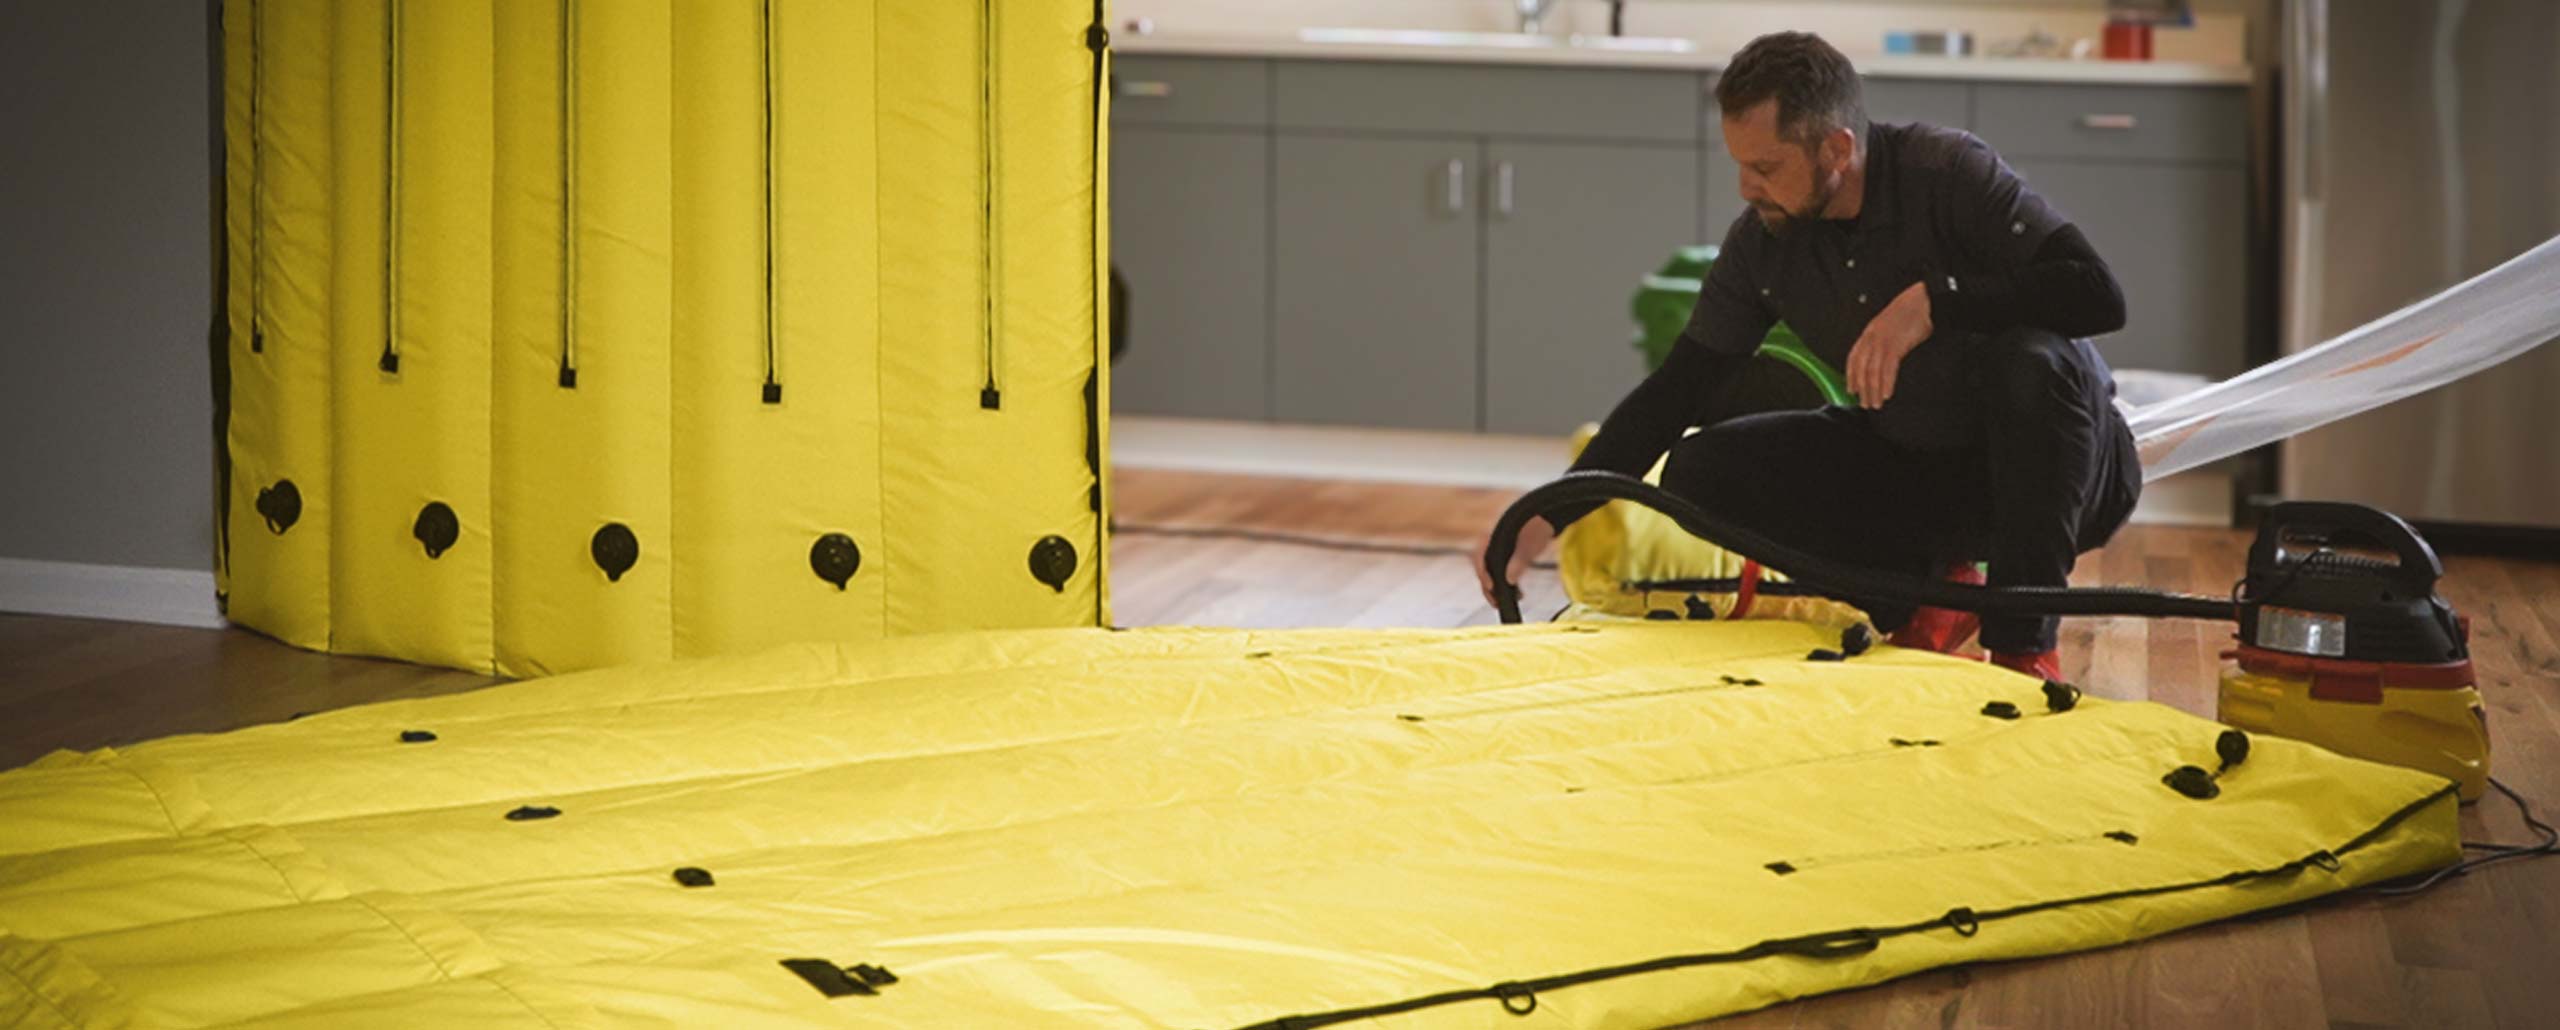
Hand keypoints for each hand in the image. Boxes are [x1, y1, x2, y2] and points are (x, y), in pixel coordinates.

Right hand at [1475, 516, 1555, 610]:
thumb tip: (1509, 580)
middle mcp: (1491, 543)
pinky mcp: (1507, 556)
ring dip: (1496, 588)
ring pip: (1491, 572)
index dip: (1482, 573)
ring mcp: (1498, 549)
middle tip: (1496, 603)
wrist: (1548, 516)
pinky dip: (1506, 584)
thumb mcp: (1530, 544)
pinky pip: (1501, 572)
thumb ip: (1519, 561)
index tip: (1490, 587)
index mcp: (1492, 535)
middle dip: (1488, 587)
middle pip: (1483, 568)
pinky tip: (1518, 594)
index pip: (1479, 556)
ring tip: (1504, 602)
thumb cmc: (1537, 526)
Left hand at [1847, 281, 1933, 408]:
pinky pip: (1888, 368)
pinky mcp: (1896, 345)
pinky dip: (1886, 383)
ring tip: (1876, 403)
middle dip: (1862, 388)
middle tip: (1864, 403)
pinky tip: (1887, 393)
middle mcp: (1872, 338)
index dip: (1851, 375)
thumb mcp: (1890, 326)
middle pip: (1861, 368)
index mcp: (1869, 333)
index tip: (1851, 389)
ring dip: (1873, 390)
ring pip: (1872, 371)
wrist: (1922, 299)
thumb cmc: (1909, 311)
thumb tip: (1884, 360)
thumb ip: (1884, 342)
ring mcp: (1883, 342)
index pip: (1853, 358)